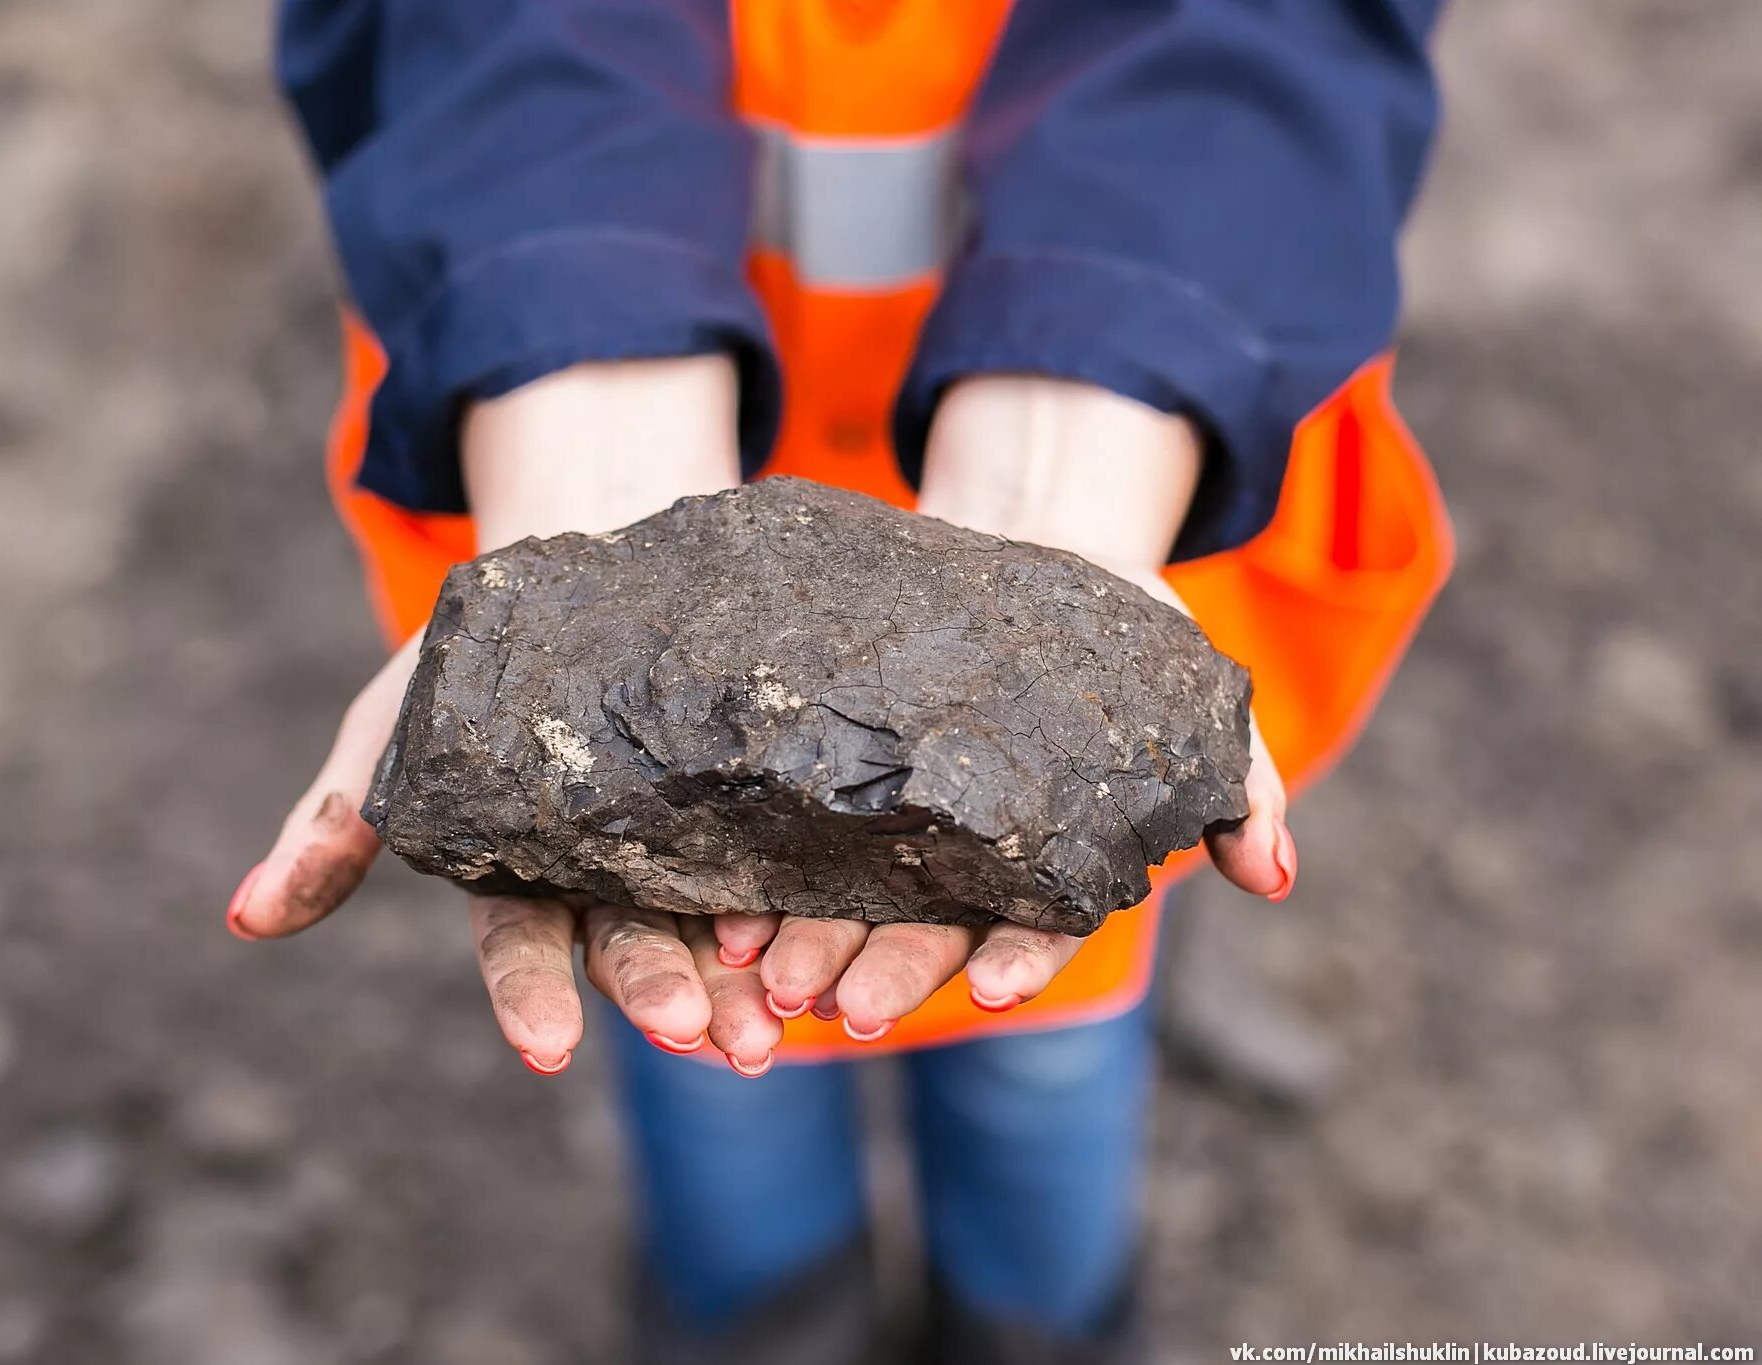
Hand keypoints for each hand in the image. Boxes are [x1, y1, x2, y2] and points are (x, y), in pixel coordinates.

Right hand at [228, 357, 787, 1076]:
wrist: (585, 561)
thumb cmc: (469, 656)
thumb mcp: (394, 719)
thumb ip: (335, 820)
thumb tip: (243, 919)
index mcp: (525, 867)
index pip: (523, 945)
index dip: (530, 997)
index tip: (544, 1049)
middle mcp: (613, 875)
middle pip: (635, 945)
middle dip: (663, 992)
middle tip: (702, 1039)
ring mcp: (691, 847)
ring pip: (720, 929)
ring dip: (746, 984)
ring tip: (778, 1029)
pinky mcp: (760, 808)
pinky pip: (790, 862)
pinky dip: (813, 907)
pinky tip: (848, 941)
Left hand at [734, 376, 1293, 1039]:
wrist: (1027, 554)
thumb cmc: (1124, 640)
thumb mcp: (1192, 699)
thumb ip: (1239, 789)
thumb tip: (1278, 879)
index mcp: (1050, 861)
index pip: (1041, 924)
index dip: (1022, 959)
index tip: (994, 991)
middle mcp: (968, 866)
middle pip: (931, 935)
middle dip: (892, 973)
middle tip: (840, 1008)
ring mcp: (897, 835)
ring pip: (852, 909)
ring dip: (814, 950)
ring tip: (767, 977)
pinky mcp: (835, 790)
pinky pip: (791, 850)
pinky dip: (760, 891)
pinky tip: (720, 921)